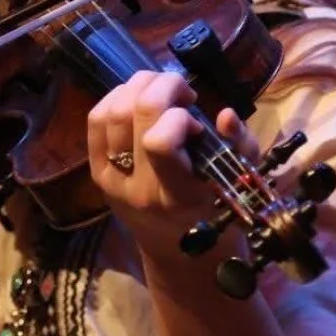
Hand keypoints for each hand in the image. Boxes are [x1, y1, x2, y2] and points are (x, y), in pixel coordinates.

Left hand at [86, 71, 256, 260]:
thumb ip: (239, 147)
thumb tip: (226, 115)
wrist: (177, 250)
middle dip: (163, 86)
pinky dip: (117, 97)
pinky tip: (140, 99)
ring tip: (163, 91)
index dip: (178, 118)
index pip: (160, 143)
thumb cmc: (214, 211)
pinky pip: (95, 120)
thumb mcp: (238, 181)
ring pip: (112, 112)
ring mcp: (110, 180)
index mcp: (176, 196)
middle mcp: (137, 188)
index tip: (196, 123)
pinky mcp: (95, 172)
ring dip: (139, 87)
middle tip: (183, 92)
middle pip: (135, 114)